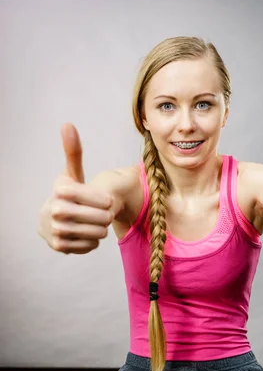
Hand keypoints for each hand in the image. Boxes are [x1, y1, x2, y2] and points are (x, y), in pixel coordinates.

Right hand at [43, 124, 113, 253]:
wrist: (48, 220)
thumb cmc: (67, 194)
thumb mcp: (71, 174)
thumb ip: (73, 152)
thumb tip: (68, 124)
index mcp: (62, 190)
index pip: (102, 199)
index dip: (107, 201)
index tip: (106, 200)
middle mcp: (56, 210)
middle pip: (103, 218)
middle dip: (106, 217)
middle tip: (103, 215)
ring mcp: (57, 229)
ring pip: (99, 233)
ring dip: (101, 229)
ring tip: (94, 223)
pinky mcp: (60, 246)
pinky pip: (91, 245)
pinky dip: (92, 241)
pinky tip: (85, 233)